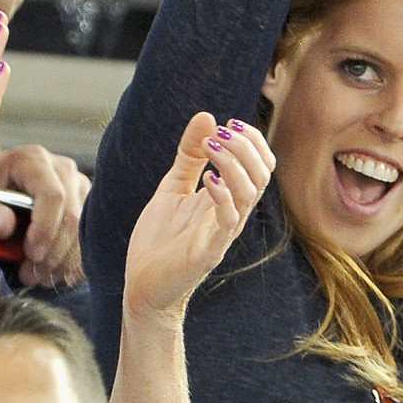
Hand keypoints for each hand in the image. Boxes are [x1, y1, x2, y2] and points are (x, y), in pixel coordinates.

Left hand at [0, 143, 89, 288]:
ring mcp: (78, 184)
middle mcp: (62, 168)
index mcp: (33, 160)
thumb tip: (4, 228)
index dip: (46, 230)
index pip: (53, 196)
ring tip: (40, 278)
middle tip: (32, 276)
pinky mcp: (86, 201)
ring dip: (64, 260)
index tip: (31, 255)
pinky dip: (76, 260)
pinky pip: (90, 235)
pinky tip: (57, 273)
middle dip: (54, 253)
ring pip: (84, 228)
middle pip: (72, 216)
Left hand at [123, 114, 274, 324]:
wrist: (140, 286)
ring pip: (250, 193)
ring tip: (211, 147)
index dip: (252, 140)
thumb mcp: (172, 187)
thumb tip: (208, 116)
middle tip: (220, 133)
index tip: (228, 123)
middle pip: (262, 175)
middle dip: (246, 147)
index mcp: (228, 199)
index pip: (261, 165)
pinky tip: (207, 179)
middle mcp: (232, 214)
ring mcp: (222, 234)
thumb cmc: (159, 239)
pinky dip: (222, 195)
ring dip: (234, 164)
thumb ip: (190, 155)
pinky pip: (228, 222)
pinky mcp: (208, 252)